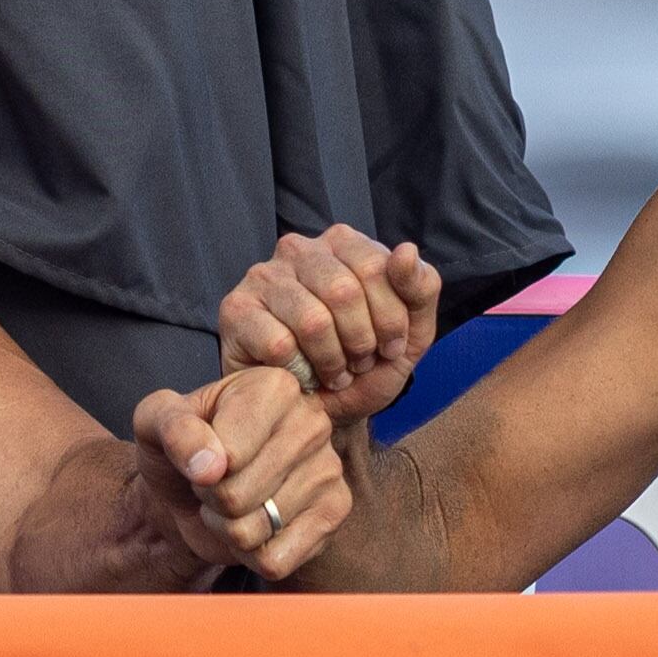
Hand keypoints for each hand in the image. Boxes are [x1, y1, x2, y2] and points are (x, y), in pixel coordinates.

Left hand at [130, 365, 354, 581]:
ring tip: (234, 501)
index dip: (200, 466)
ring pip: (253, 531)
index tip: (204, 452)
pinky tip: (258, 525)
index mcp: (274, 386)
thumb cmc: (181, 448)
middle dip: (211, 499)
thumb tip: (209, 467)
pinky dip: (252, 554)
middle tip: (216, 481)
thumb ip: (172, 427)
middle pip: (238, 496)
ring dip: (228, 527)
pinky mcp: (335, 513)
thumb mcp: (155, 422)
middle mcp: (312, 422)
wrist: (192, 489)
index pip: (228, 456)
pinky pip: (275, 560)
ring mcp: (329, 469)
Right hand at [217, 227, 443, 427]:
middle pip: (344, 292)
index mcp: (343, 243)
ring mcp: (263, 277)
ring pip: (312, 321)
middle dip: (361, 342)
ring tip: (334, 373)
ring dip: (332, 362)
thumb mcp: (411, 333)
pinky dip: (299, 372)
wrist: (320, 413)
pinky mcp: (236, 310)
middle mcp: (299, 249)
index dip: (391, 319)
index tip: (391, 348)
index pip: (376, 267)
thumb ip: (421, 289)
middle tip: (359, 364)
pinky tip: (302, 376)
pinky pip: (279, 344)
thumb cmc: (363, 368)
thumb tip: (406, 250)